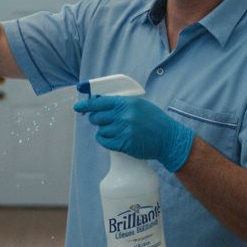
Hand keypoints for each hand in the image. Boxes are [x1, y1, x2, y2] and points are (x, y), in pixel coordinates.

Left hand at [73, 95, 194, 172]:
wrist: (168, 138)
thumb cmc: (154, 121)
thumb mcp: (139, 105)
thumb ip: (121, 103)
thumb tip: (100, 103)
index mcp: (127, 103)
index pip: (100, 102)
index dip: (86, 105)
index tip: (78, 107)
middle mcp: (124, 116)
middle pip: (97, 117)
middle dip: (96, 119)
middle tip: (101, 120)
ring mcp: (123, 130)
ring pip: (100, 130)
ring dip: (103, 130)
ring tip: (114, 130)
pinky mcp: (124, 144)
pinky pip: (104, 141)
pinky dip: (104, 140)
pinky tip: (111, 138)